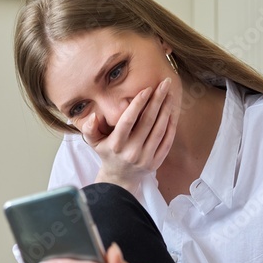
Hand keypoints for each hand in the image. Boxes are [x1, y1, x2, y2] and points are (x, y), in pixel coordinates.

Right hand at [82, 77, 177, 191]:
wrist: (120, 179)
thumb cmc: (108, 154)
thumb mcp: (94, 143)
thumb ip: (90, 129)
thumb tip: (93, 117)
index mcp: (116, 145)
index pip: (128, 121)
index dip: (138, 104)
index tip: (147, 89)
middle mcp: (132, 152)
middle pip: (147, 122)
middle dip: (157, 101)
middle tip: (164, 84)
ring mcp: (145, 158)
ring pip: (159, 130)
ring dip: (166, 110)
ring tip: (169, 94)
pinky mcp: (156, 163)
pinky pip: (166, 142)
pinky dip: (171, 127)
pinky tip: (172, 112)